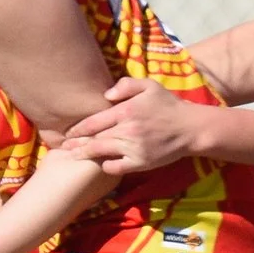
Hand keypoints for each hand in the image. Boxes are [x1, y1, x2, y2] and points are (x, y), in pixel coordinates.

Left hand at [62, 77, 202, 173]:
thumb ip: (126, 85)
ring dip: (86, 155)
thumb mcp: (150, 86)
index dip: (78, 128)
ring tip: (74, 157)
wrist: (190, 128)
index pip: (94, 121)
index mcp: (126, 111)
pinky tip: (102, 163)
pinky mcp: (140, 162)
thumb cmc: (168, 105)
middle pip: (94, 138)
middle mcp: (127, 130)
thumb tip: (105, 95)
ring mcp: (133, 148)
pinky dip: (107, 166)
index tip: (68, 133)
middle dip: (77, 143)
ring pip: (102, 152)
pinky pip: (116, 167)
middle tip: (63, 147)